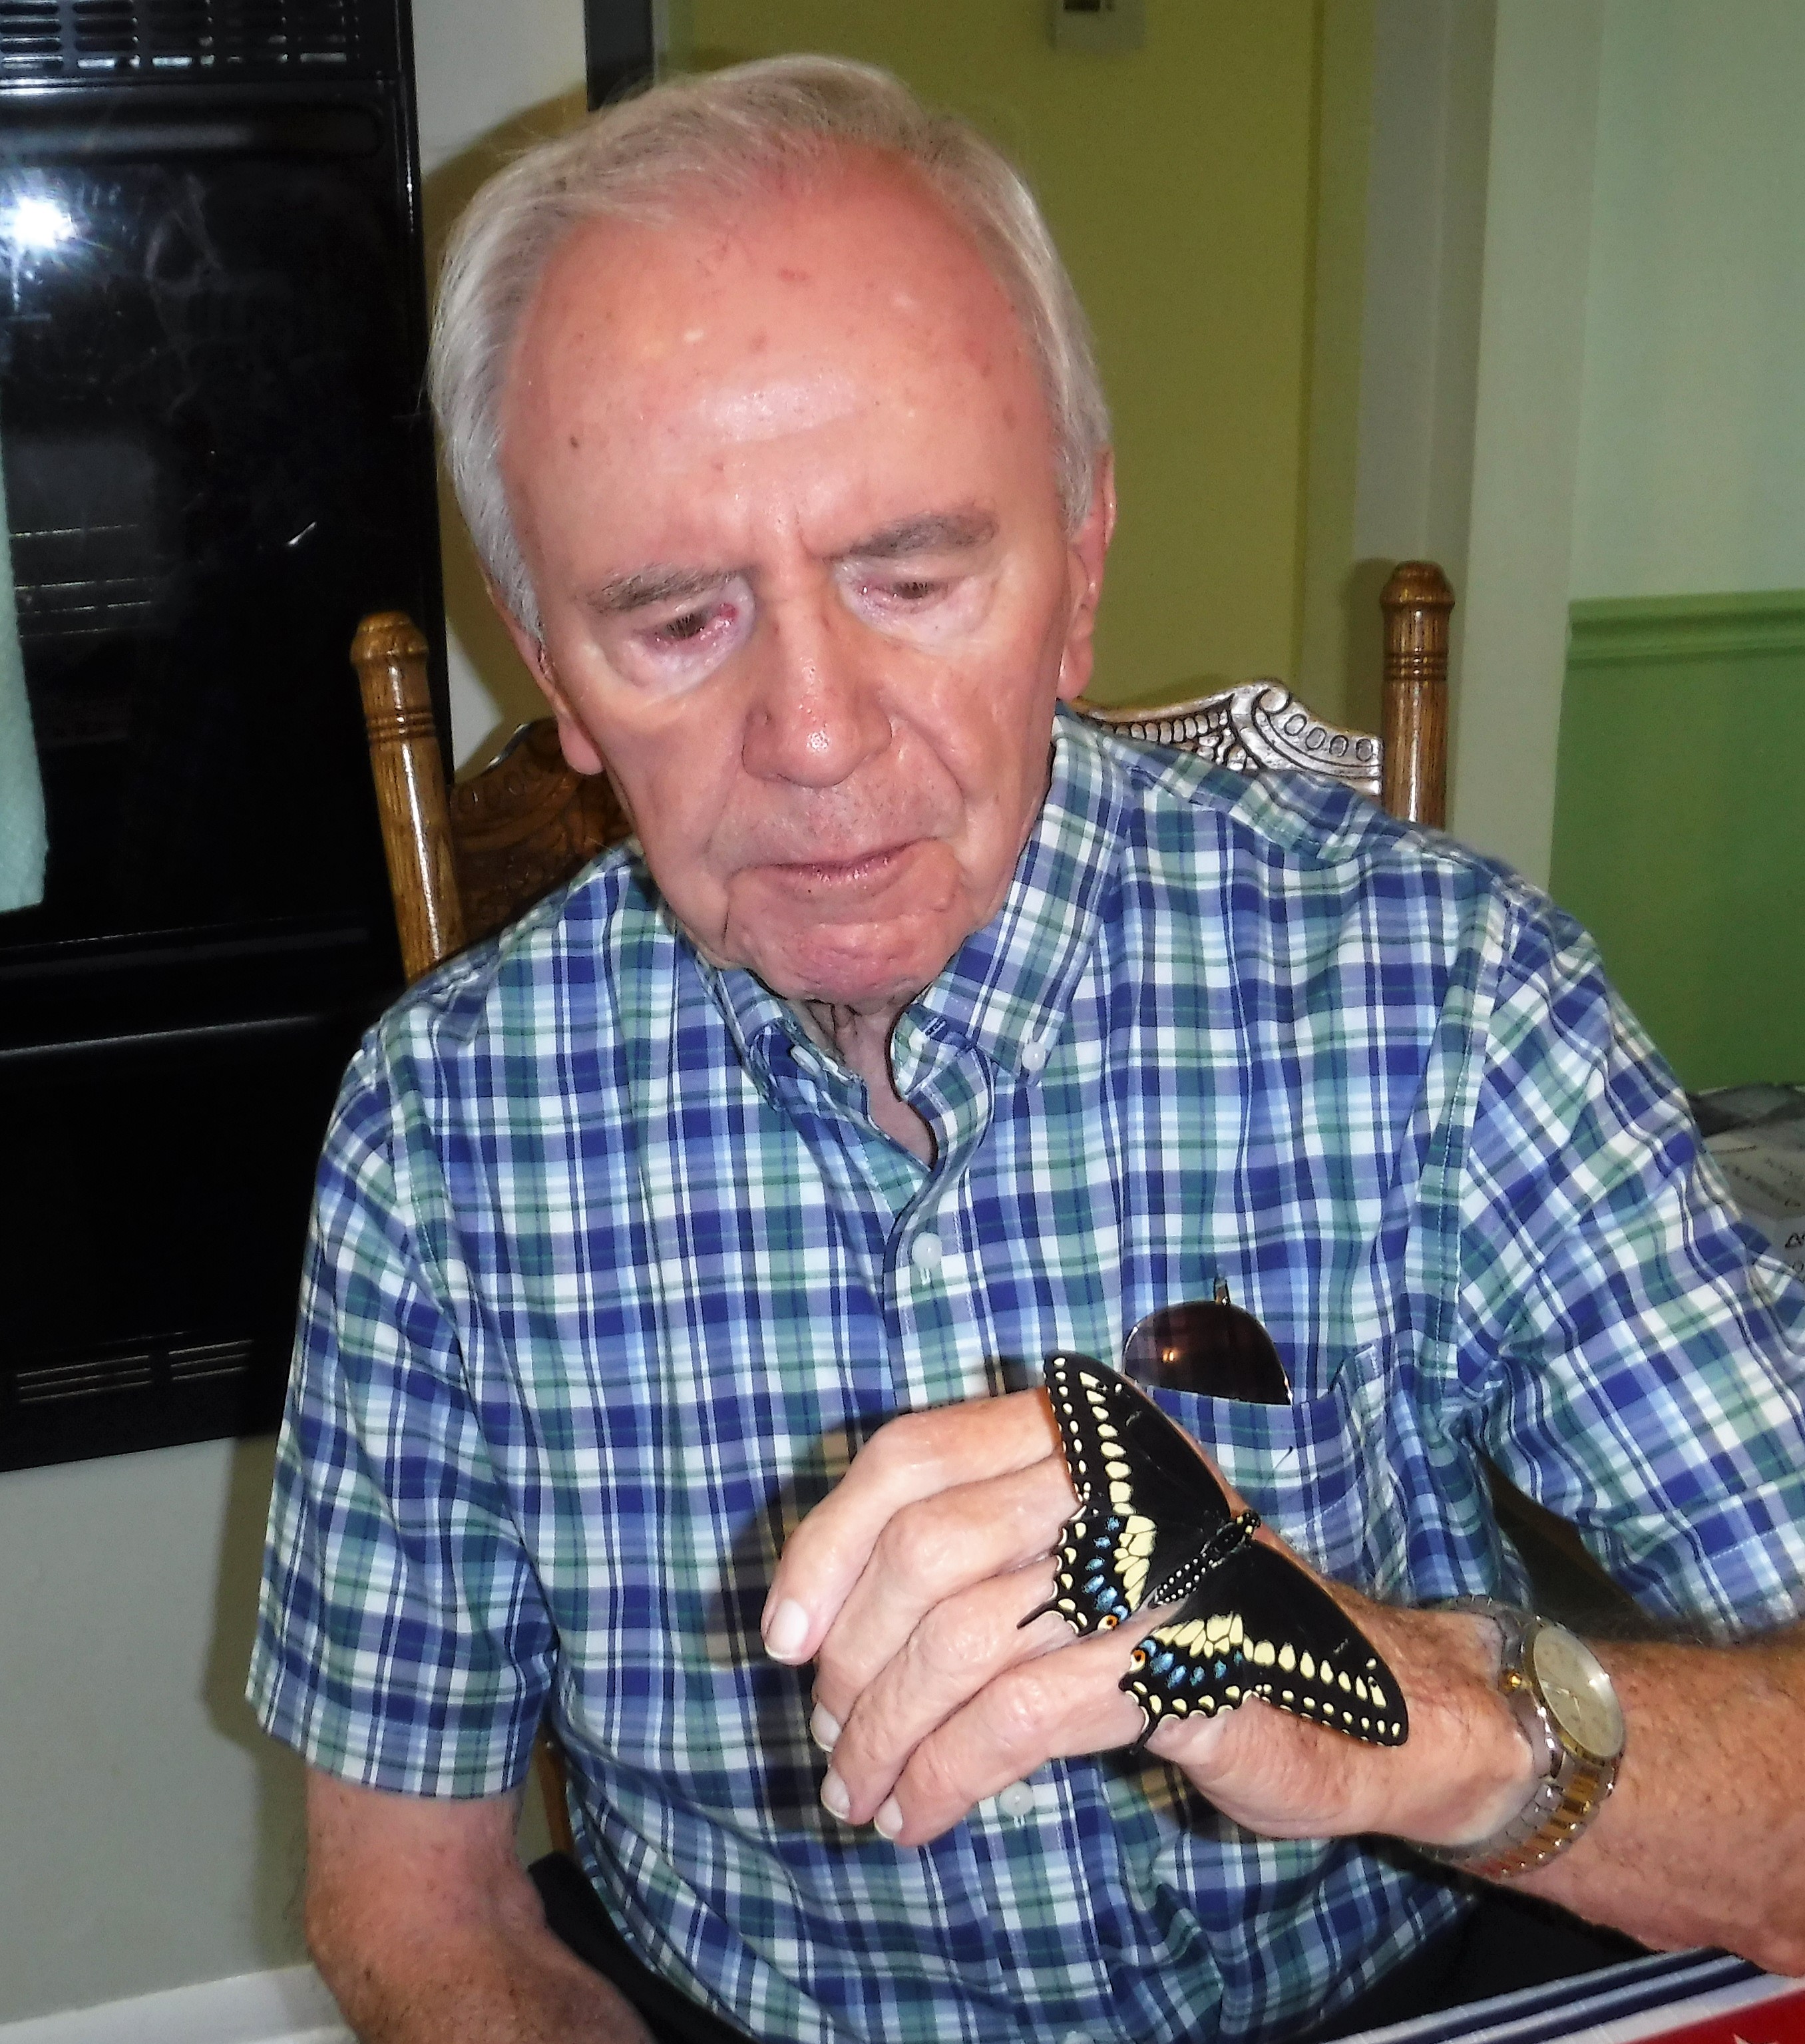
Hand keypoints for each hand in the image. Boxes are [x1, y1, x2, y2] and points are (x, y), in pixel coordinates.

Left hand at [762, 1389, 1532, 1848]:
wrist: (1357, 1692)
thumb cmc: (1177, 1620)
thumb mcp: (1070, 1550)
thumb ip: (968, 1548)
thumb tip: (812, 1623)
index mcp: (1079, 1427)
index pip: (911, 1454)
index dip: (827, 1546)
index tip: (783, 1638)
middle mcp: (1120, 1472)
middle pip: (924, 1549)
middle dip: (854, 1660)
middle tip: (832, 1733)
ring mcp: (1162, 1560)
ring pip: (963, 1641)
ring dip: (887, 1734)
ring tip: (863, 1793)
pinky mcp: (1188, 1658)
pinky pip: (1023, 1719)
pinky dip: (948, 1776)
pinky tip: (922, 1815)